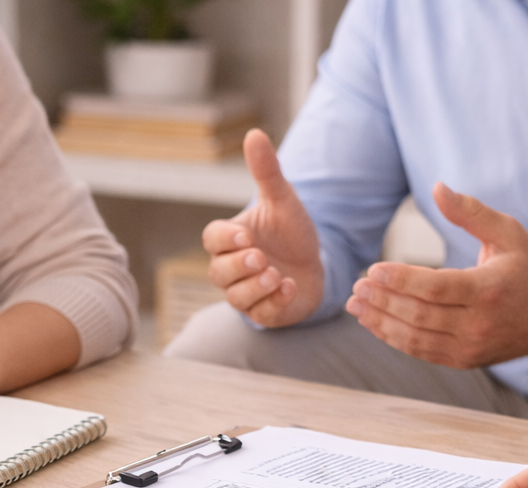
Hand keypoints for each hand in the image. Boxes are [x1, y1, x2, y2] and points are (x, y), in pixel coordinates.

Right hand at [202, 129, 324, 326]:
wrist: (316, 263)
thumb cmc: (290, 232)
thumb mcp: (282, 200)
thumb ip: (267, 172)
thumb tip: (255, 134)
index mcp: (230, 241)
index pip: (212, 239)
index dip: (224, 239)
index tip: (245, 235)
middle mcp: (232, 270)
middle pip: (218, 272)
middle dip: (237, 266)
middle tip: (259, 257)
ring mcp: (247, 294)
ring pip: (236, 297)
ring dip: (254, 287)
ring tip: (274, 274)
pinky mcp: (266, 313)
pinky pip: (262, 314)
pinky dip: (274, 302)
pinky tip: (289, 287)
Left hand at [345, 183, 527, 367]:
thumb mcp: (508, 232)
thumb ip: (470, 212)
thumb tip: (436, 187)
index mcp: (491, 289)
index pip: (437, 288)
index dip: (401, 280)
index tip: (373, 269)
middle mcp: (481, 323)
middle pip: (420, 315)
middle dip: (383, 301)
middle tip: (356, 286)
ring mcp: (472, 347)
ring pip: (416, 338)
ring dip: (381, 322)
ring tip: (356, 304)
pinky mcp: (465, 361)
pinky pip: (422, 351)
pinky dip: (395, 338)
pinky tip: (375, 322)